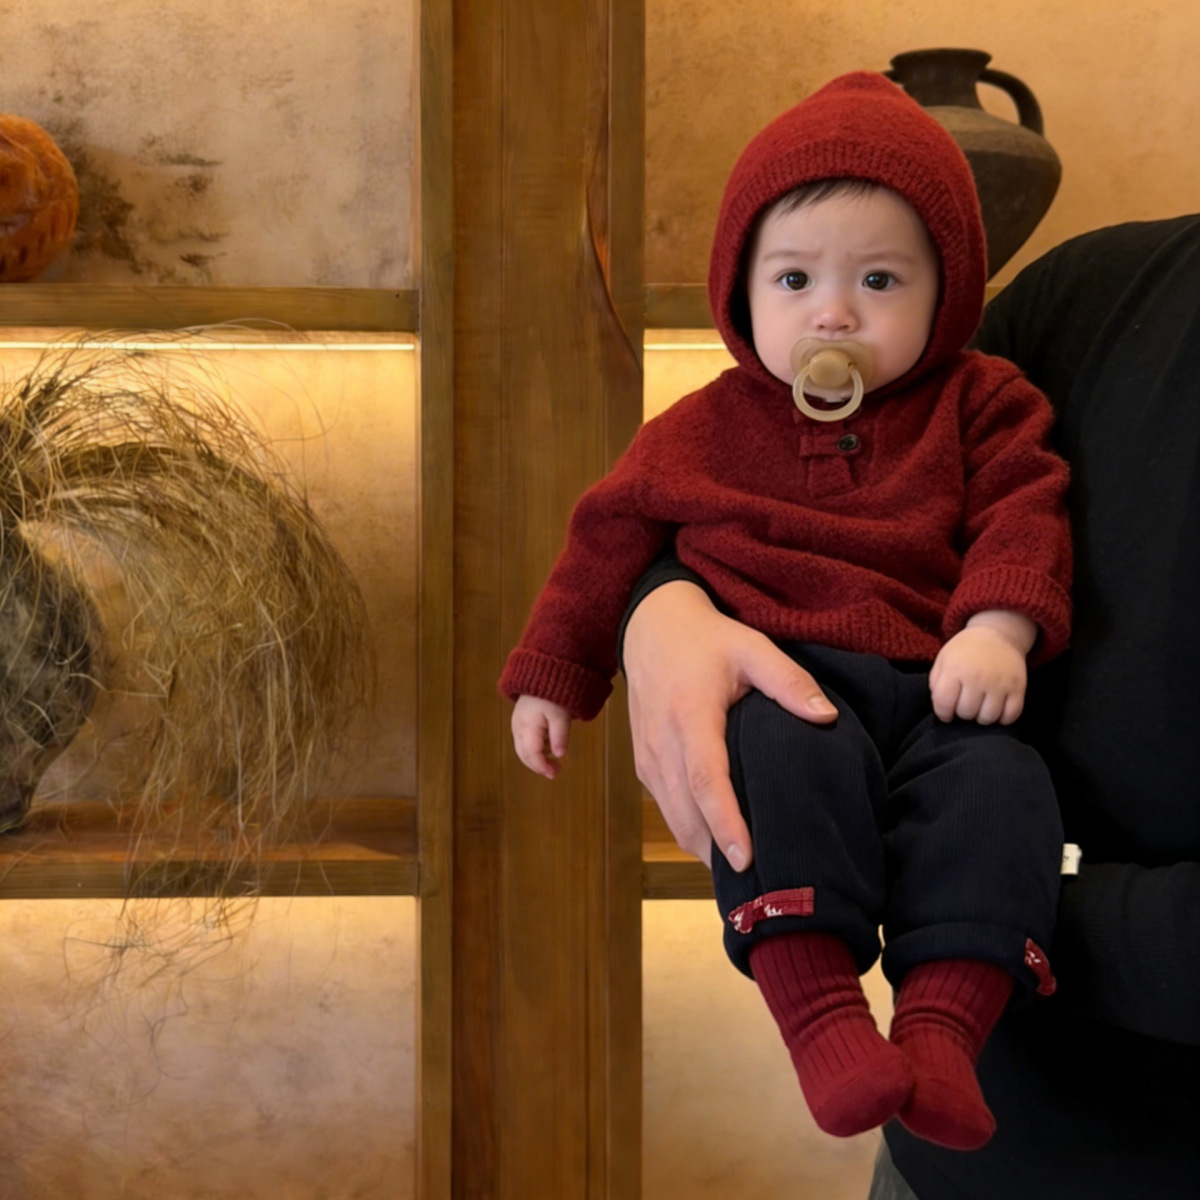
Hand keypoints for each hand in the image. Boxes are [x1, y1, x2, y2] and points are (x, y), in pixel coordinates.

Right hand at [512, 695, 571, 778]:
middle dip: (538, 766)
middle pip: (524, 755)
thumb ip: (560, 735)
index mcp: (526, 727)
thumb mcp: (560, 714)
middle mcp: (518, 727)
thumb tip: (560, 755)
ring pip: (523, 748)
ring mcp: (517, 723)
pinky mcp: (521, 720)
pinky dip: (535, 747)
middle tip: (555, 772)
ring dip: (537, 757)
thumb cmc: (551, 691)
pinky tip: (548, 746)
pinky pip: (525, 739)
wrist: (541, 671)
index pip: (531, 755)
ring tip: (553, 761)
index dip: (542, 767)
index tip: (555, 774)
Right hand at [623, 581, 836, 870]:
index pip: (707, 780)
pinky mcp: (644, 764)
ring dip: (704, 849)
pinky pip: (668, 809)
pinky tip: (722, 847)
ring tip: (746, 879)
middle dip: (717, 854)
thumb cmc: (708, 640)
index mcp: (690, 716)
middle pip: (686, 814)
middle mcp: (662, 744)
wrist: (650, 627)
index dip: (725, 823)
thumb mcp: (752, 647)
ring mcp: (648, 758)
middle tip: (759, 889)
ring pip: (674, 819)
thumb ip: (789, 681)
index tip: (747, 860)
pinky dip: (692, 832)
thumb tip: (826, 718)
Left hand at [929, 610, 1036, 724]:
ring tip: (980, 707)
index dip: (943, 714)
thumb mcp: (944, 659)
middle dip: (963, 713)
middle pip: (966, 713)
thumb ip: (936, 683)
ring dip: (981, 717)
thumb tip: (942, 708)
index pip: (944, 704)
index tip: (947, 713)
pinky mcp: (1018, 687)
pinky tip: (997, 710)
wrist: (998, 634)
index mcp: (955, 669)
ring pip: (987, 718)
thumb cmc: (966, 650)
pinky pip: (1011, 716)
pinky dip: (1003, 719)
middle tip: (966, 704)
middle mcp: (977, 677)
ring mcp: (999, 683)